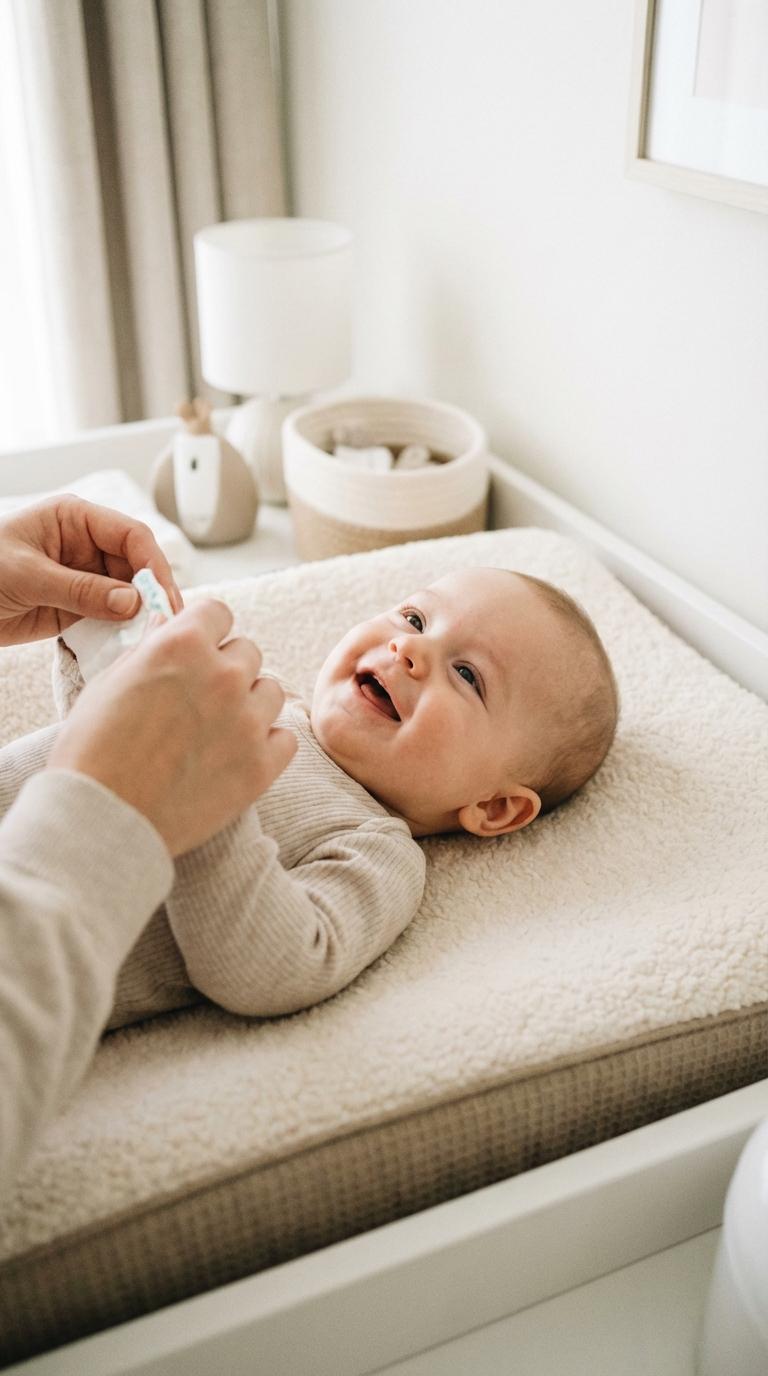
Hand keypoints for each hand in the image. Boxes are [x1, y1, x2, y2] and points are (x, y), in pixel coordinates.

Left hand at [0, 495, 182, 644]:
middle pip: (135, 567)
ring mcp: (81, 577)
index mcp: (74, 519)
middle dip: (150, 594)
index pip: (130, 535)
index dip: (153, 564)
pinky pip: (107, 617)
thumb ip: (80, 590)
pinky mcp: (74, 607)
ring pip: (126, 595)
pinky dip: (118, 632)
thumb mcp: (27, 576)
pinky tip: (126, 646)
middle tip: (164, 625)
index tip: (163, 596)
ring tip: (148, 639)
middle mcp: (84, 546)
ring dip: (137, 616)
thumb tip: (133, 602)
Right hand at [46, 599, 296, 855]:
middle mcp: (223, 675)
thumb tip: (165, 623)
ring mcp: (247, 721)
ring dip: (250, 705)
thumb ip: (147, 649)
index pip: (218, 613)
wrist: (102, 818)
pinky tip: (236, 757)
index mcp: (182, 644)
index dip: (205, 631)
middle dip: (225, 669)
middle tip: (198, 701)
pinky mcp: (261, 766)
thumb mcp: (109, 683)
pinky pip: (286, 738)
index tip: (196, 651)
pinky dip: (266, 745)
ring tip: (217, 732)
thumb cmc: (92, 749)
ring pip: (271, 692)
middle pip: (248, 652)